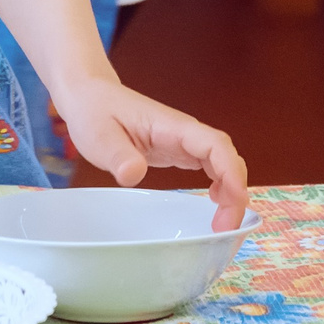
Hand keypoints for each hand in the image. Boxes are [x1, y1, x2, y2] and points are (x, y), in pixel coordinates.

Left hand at [51, 73, 248, 230]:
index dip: (231, 174)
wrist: (87, 95)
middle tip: (226, 227)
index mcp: (172, 127)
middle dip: (236, 191)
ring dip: (230, 191)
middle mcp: (184, 133)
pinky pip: (209, 166)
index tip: (233, 203)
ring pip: (222, 162)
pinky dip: (219, 185)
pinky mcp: (176, 150)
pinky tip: (214, 203)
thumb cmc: (94, 111)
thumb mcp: (99, 136)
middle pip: (226, 157)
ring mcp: (182, 141)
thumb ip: (119, 155)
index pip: (215, 145)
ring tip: (222, 223)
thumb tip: (134, 175)